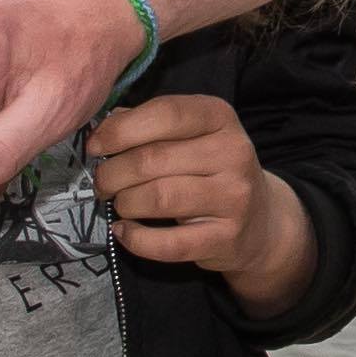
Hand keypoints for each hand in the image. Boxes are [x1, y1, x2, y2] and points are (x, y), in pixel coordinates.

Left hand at [91, 96, 316, 319]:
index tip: (96, 147)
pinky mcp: (226, 238)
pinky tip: (124, 232)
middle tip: (102, 183)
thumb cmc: (211, 170)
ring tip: (119, 204)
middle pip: (153, 159)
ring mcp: (234, 197)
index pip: (166, 113)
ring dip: (124, 203)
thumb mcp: (191, 136)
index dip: (120, 130)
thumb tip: (103, 129)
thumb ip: (148, 124)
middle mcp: (233, 152)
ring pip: (157, 198)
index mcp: (220, 117)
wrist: (260, 221)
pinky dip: (135, 239)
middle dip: (113, 173)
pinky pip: (167, 243)